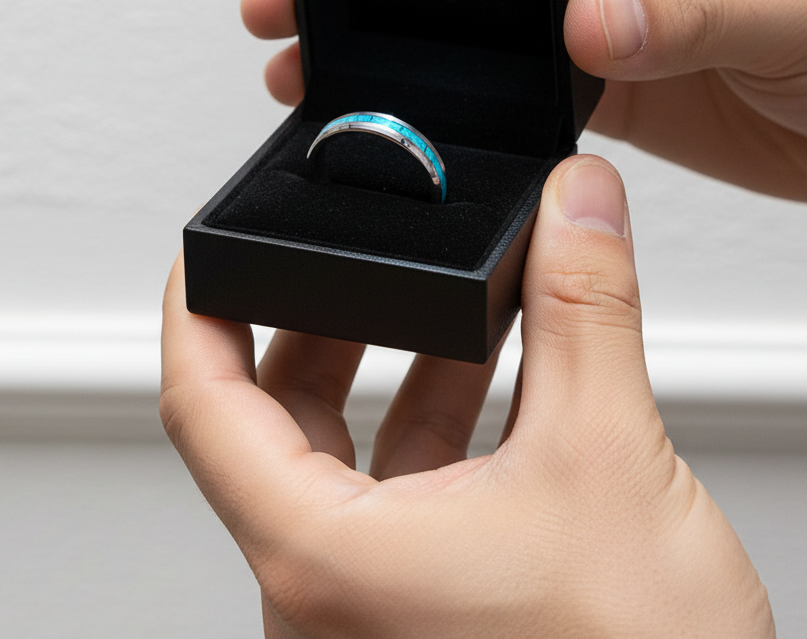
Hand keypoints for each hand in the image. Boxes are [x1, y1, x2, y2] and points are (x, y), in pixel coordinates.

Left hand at [161, 156, 774, 637]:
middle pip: (273, 420)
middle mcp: (326, 597)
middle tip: (358, 253)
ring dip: (393, 369)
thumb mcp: (610, 461)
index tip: (206, 248)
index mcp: (326, 560)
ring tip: (449, 301)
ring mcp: (370, 613)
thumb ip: (587, 310)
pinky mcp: (422, 616)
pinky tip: (493, 376)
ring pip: (343, 457)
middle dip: (323, 321)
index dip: (196, 308)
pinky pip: (397, 496)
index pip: (202, 406)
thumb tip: (574, 208)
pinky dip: (433, 425)